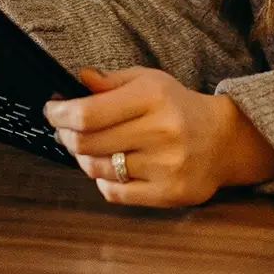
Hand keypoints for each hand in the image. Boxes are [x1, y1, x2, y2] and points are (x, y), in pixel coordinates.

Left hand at [45, 67, 273, 207]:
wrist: (222, 139)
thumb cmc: (177, 106)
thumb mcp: (149, 81)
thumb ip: (111, 81)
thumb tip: (78, 80)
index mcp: (153, 97)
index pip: (88, 113)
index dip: (60, 115)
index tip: (51, 111)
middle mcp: (160, 131)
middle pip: (86, 143)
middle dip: (65, 136)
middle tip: (64, 130)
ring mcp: (165, 165)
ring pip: (97, 169)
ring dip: (84, 159)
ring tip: (90, 148)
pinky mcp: (168, 193)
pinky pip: (114, 192)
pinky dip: (103, 180)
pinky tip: (111, 167)